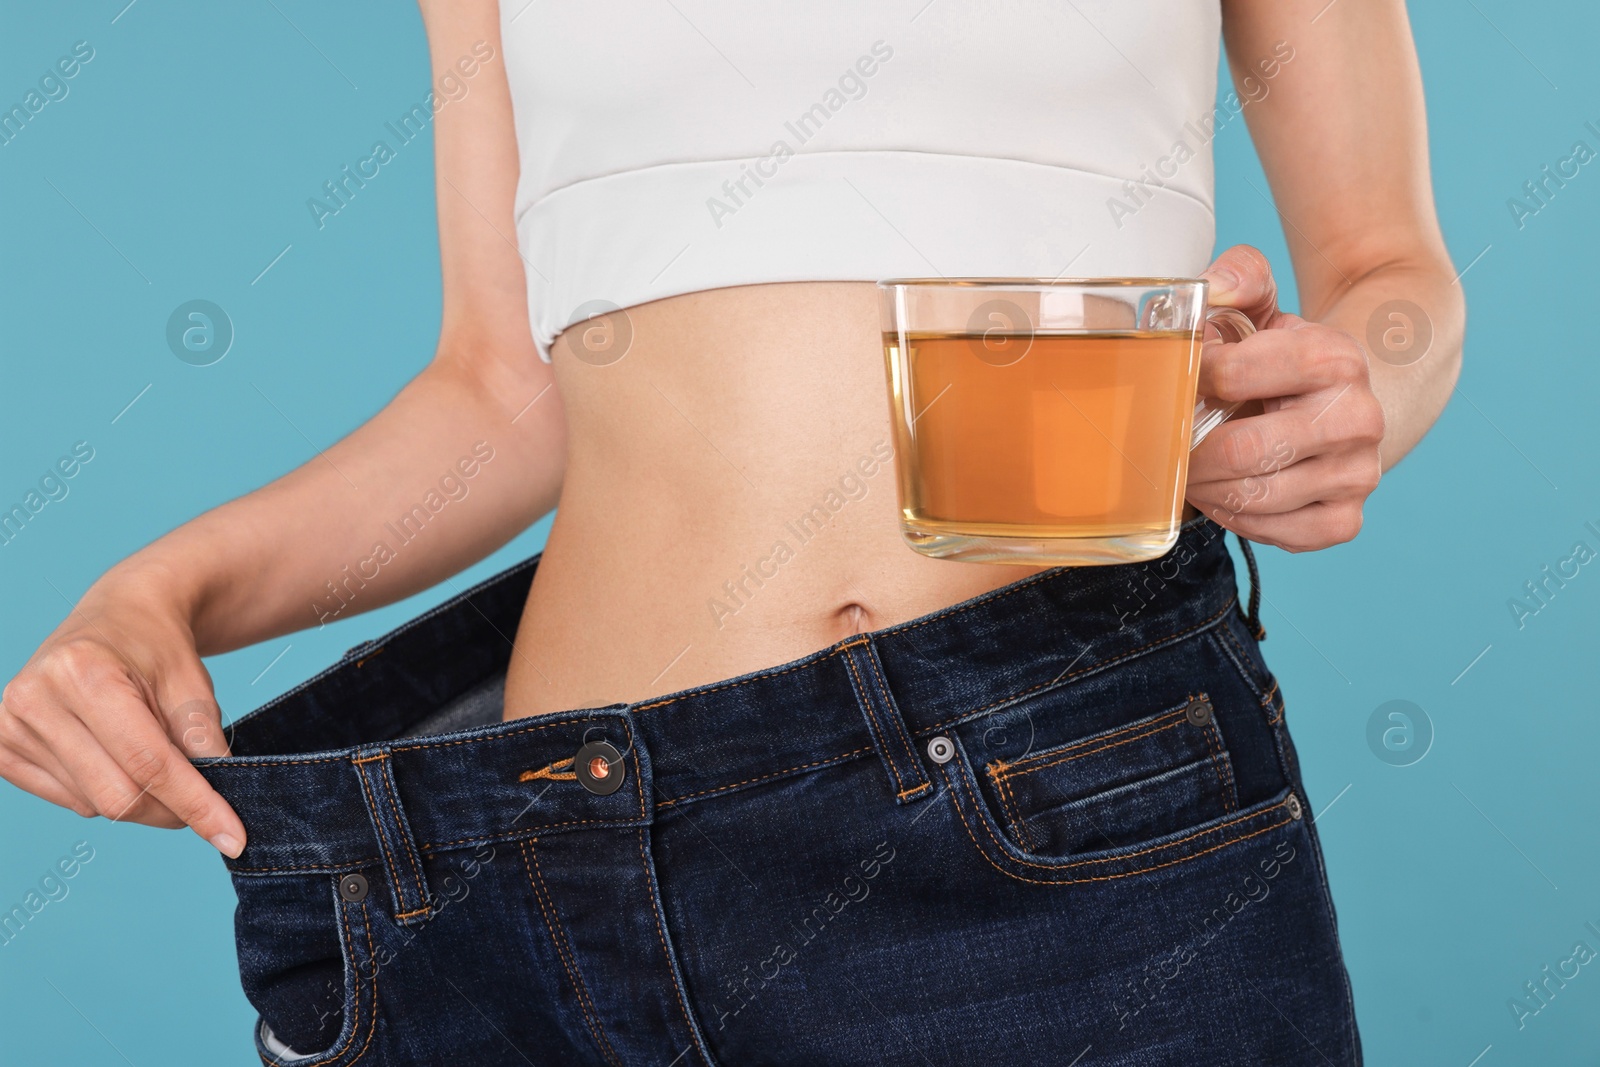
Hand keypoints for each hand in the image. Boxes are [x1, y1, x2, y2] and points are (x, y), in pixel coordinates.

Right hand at [0, 568, 246, 855]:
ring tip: (151, 749)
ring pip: (95, 805)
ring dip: (139, 797)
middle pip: (117, 796)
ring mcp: (9, 726)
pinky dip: (105, 792)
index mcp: (84, 673)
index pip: (148, 763)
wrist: (117, 615)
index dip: (196, 805)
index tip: (233, 838)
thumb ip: (204, 740)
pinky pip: (70, 802)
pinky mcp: (2, 749)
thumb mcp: (192, 681)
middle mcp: (35, 699)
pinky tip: (113, 754)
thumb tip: (217, 806)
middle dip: (170, 809)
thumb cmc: (156, 646)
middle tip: (202, 796)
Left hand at [1187, 245, 1385, 552]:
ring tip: (1196, 467)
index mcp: (1334, 357)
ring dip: (1207, 487)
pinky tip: (1228, 492)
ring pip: (1252, 497)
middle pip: (1240, 451)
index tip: (1178, 383)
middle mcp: (1357, 417)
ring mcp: (1358, 473)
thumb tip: (1211, 288)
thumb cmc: (1281, 356)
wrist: (1341, 398)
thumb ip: (1237, 277)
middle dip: (1190, 452)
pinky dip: (1236, 518)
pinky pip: (1272, 532)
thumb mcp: (1261, 304)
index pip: (1230, 375)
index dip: (1188, 381)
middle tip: (1169, 445)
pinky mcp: (1345, 518)